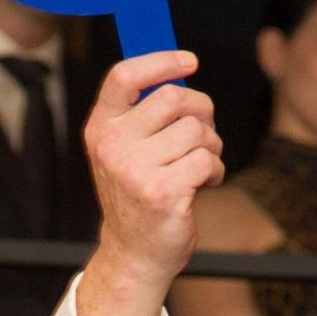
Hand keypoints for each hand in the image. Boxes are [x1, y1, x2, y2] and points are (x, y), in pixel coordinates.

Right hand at [78, 51, 222, 315]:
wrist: (134, 255)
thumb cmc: (138, 198)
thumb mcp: (126, 152)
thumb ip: (143, 115)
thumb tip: (181, 73)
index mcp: (100, 129)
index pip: (124, 76)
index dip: (161, 60)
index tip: (189, 61)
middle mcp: (112, 146)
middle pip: (174, 98)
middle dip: (202, 112)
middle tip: (203, 135)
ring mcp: (135, 170)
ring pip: (197, 131)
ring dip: (211, 148)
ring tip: (200, 167)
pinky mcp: (163, 192)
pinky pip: (207, 160)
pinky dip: (216, 171)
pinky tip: (204, 185)